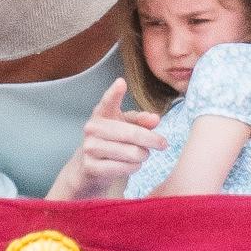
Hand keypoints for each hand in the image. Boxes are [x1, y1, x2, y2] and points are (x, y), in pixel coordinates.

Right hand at [48, 78, 165, 199]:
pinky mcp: (91, 166)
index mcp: (101, 114)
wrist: (88, 168)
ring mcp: (89, 147)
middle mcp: (92, 128)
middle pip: (131, 133)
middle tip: (163, 144)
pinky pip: (124, 168)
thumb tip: (156, 118)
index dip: (114, 93)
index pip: (107, 101)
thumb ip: (141, 121)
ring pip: (131, 152)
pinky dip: (134, 167)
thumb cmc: (112, 142)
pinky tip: (133, 165)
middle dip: (152, 139)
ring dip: (143, 155)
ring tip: (141, 155)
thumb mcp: (125, 127)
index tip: (122, 83)